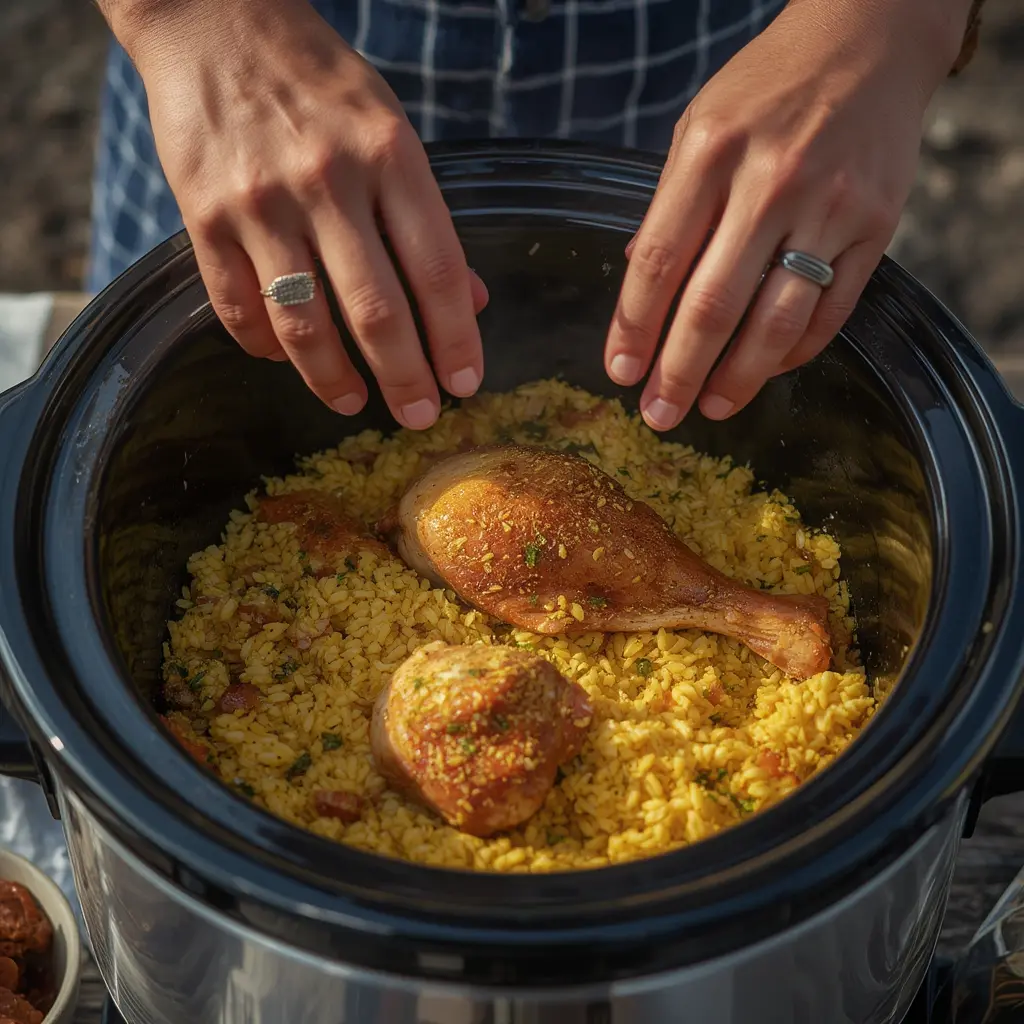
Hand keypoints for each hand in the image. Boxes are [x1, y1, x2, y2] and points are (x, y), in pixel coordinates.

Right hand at [116, 0, 486, 428]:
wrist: (215, 20)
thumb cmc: (321, 83)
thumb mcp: (392, 131)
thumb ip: (428, 220)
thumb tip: (471, 302)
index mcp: (389, 155)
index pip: (437, 270)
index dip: (456, 338)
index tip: (466, 383)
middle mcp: (326, 181)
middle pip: (375, 311)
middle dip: (405, 378)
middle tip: (420, 415)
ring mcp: (260, 201)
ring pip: (303, 322)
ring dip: (333, 379)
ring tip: (354, 402)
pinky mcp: (202, 214)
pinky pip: (236, 306)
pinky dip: (264, 346)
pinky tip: (286, 359)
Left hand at [604, 0, 966, 430]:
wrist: (870, 40)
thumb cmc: (769, 87)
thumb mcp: (699, 127)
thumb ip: (670, 206)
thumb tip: (637, 282)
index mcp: (711, 153)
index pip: (658, 263)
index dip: (634, 328)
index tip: (620, 372)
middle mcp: (770, 182)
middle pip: (712, 305)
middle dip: (678, 372)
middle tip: (659, 415)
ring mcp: (830, 206)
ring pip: (775, 322)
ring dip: (738, 379)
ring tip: (711, 408)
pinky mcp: (877, 226)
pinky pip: (830, 312)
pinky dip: (794, 353)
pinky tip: (765, 370)